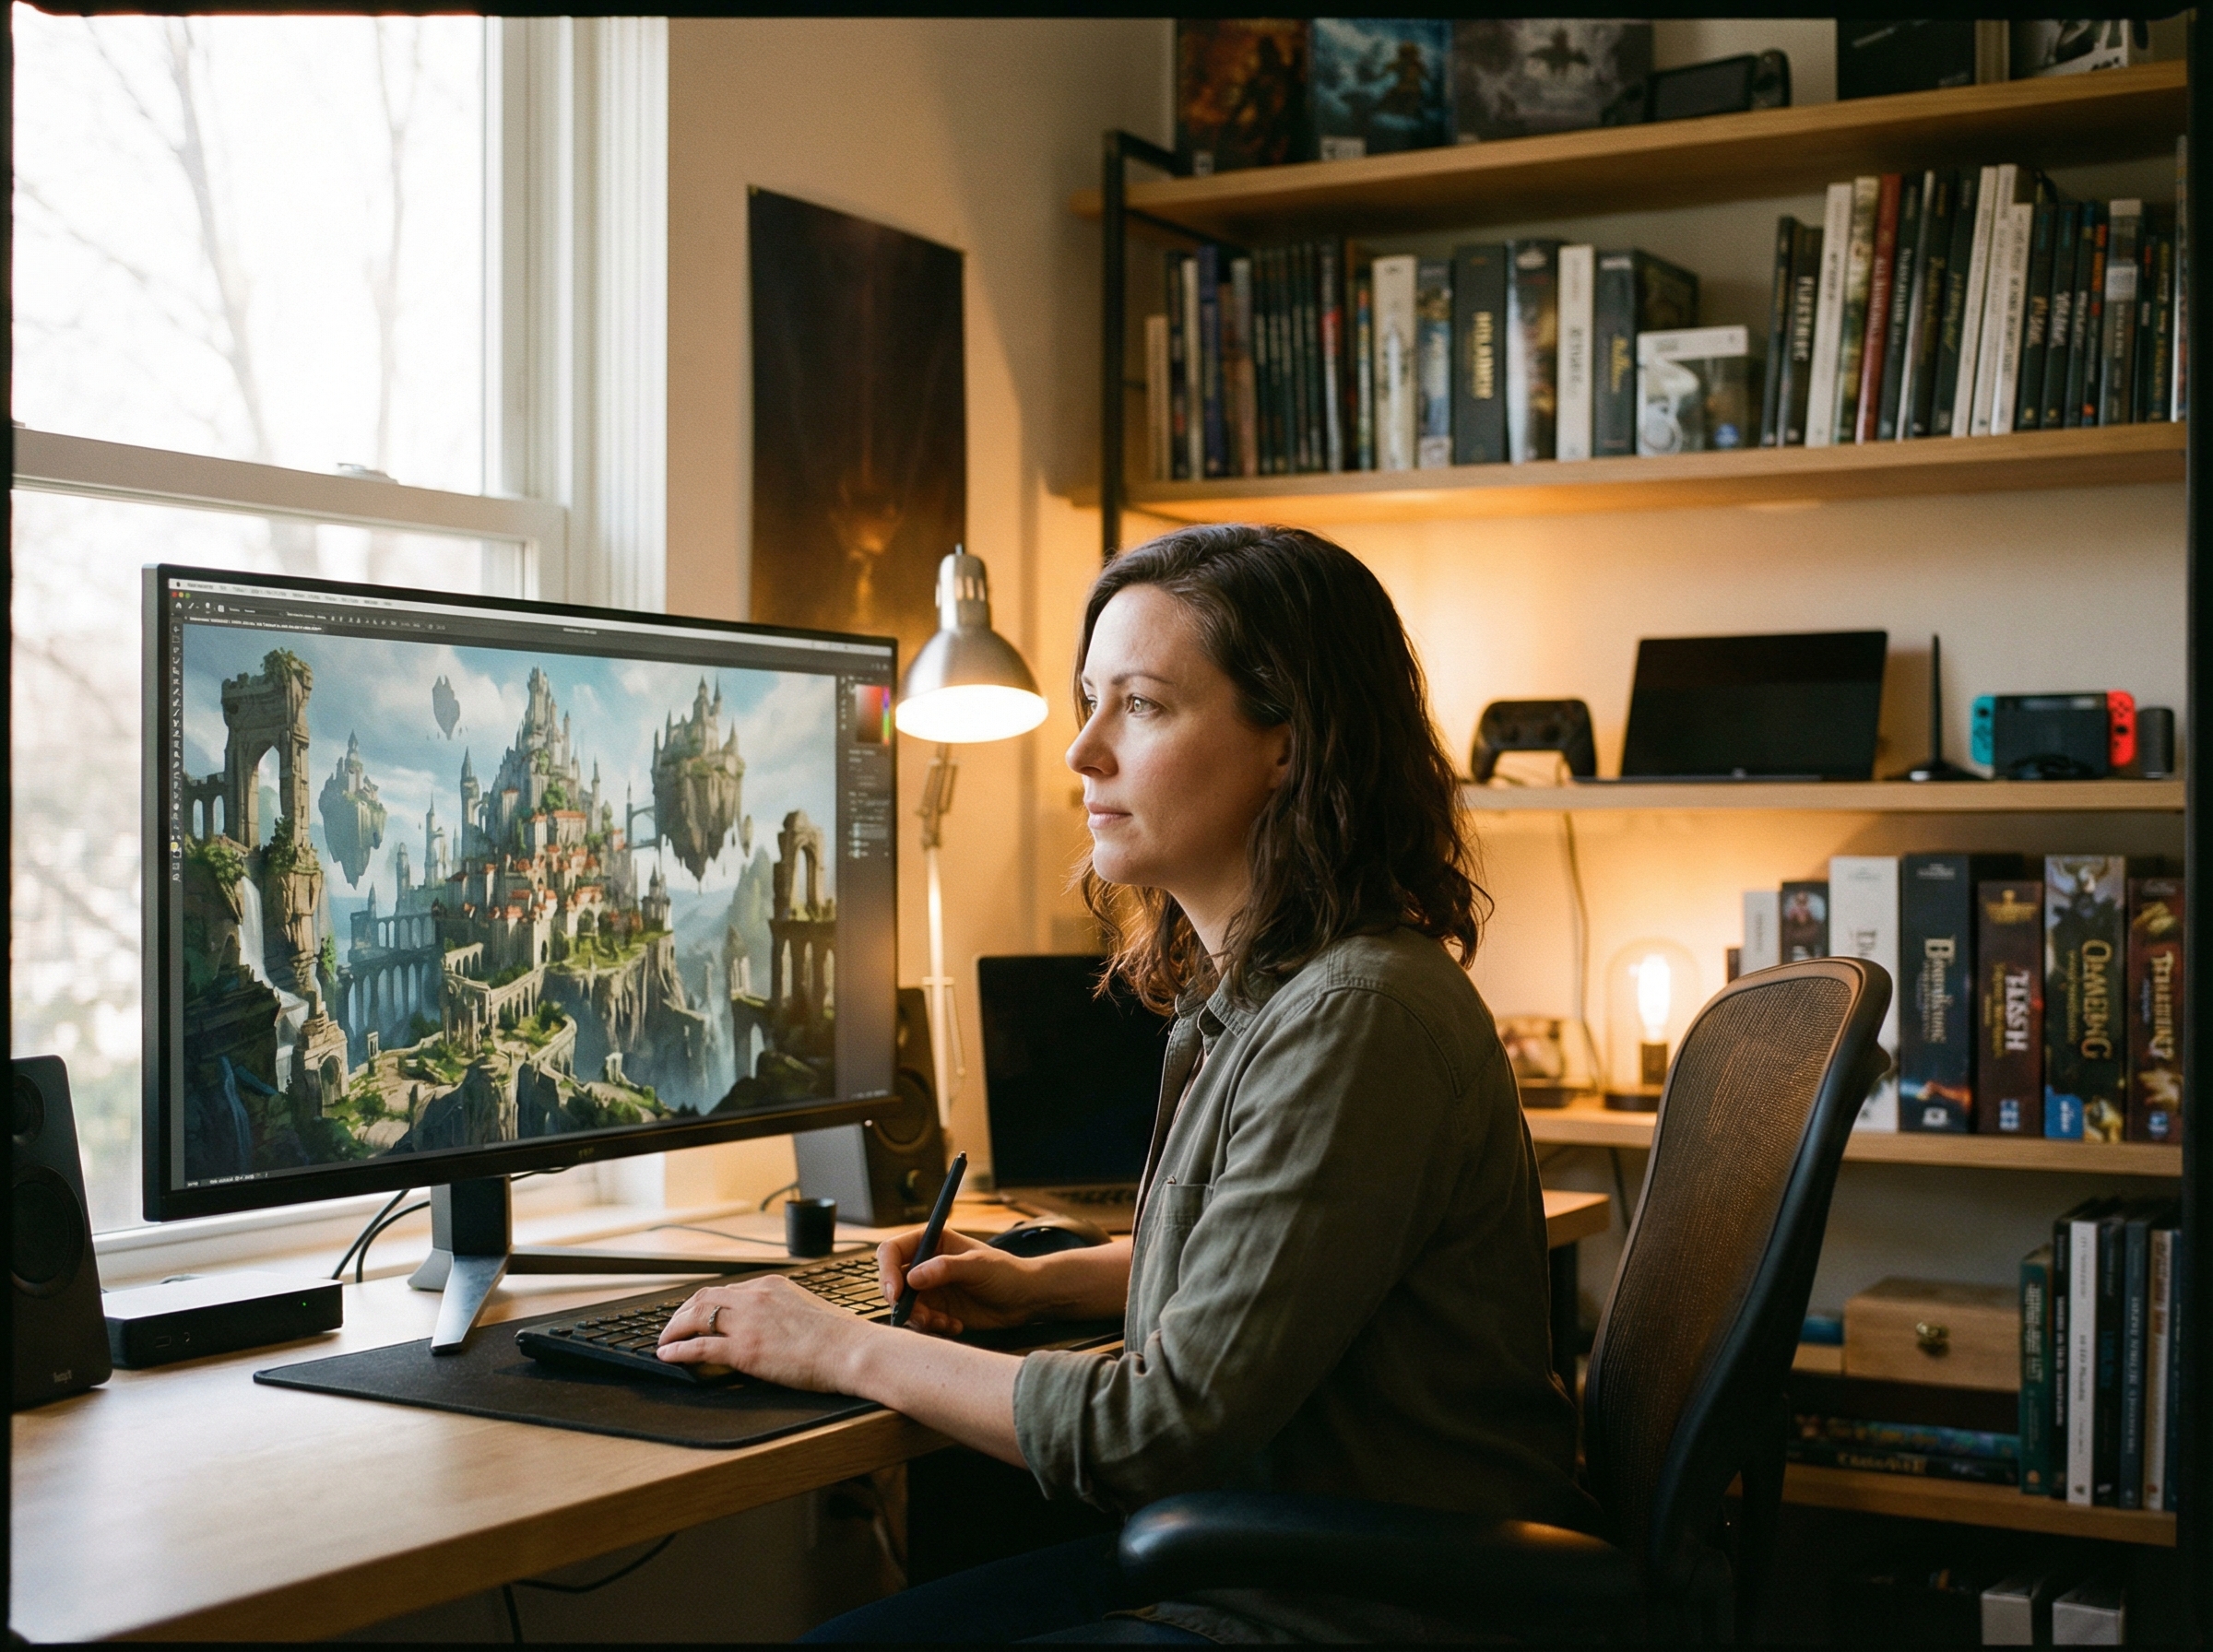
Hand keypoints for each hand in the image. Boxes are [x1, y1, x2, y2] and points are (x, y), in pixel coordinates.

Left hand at [656, 1275, 871, 1391]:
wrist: (852, 1350)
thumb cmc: (841, 1337)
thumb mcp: (809, 1309)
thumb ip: (786, 1310)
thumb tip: (778, 1325)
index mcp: (773, 1285)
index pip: (729, 1290)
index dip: (708, 1303)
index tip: (699, 1313)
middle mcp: (756, 1297)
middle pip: (704, 1298)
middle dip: (683, 1312)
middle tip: (672, 1325)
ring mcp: (748, 1322)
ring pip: (696, 1317)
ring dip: (674, 1328)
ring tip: (664, 1340)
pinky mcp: (744, 1349)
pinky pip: (699, 1347)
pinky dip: (678, 1350)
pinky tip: (667, 1355)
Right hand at [876, 1225, 1046, 1337]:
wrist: (1024, 1299)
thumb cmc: (1006, 1273)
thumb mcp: (978, 1266)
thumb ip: (946, 1268)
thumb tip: (912, 1277)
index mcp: (931, 1241)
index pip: (892, 1251)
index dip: (887, 1271)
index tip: (895, 1293)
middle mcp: (924, 1264)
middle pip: (893, 1282)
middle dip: (903, 1302)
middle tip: (922, 1317)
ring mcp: (929, 1288)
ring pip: (904, 1306)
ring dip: (920, 1318)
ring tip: (945, 1322)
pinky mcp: (936, 1310)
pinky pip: (920, 1322)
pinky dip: (933, 1327)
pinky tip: (956, 1325)